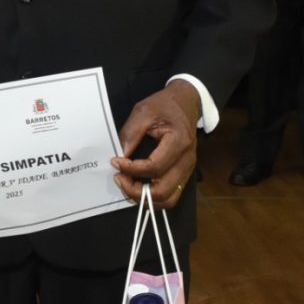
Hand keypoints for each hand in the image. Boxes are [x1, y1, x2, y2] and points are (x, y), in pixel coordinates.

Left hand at [111, 79, 199, 208]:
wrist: (186, 103)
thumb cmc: (164, 105)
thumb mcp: (143, 111)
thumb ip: (131, 132)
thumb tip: (122, 155)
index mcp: (179, 142)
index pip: (155, 167)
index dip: (132, 169)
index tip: (116, 162)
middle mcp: (187, 160)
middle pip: (163, 191)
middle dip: (136, 190)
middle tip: (119, 178)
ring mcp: (188, 169)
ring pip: (169, 199)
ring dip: (145, 198)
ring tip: (127, 184)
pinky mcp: (184, 173)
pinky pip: (171, 195)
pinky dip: (153, 197)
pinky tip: (138, 186)